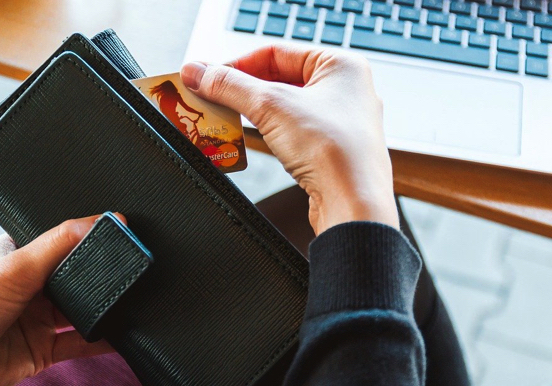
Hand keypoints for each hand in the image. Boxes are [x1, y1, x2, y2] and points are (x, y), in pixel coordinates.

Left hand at [0, 214, 121, 385]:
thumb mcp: (16, 265)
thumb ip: (59, 243)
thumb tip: (100, 220)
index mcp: (19, 254)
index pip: (61, 240)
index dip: (87, 236)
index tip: (118, 232)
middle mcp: (30, 284)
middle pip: (76, 276)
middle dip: (99, 275)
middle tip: (128, 268)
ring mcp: (37, 317)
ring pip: (82, 310)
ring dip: (102, 308)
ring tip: (128, 300)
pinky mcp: (43, 347)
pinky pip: (80, 342)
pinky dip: (101, 340)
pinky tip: (119, 333)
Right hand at [181, 46, 397, 233]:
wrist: (353, 204)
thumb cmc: (336, 152)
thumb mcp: (270, 106)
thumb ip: (229, 85)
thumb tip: (198, 72)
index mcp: (340, 65)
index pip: (275, 52)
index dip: (237, 64)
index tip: (207, 76)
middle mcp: (344, 89)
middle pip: (278, 78)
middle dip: (241, 90)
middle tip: (210, 97)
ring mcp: (339, 120)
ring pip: (283, 106)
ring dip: (252, 111)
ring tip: (223, 117)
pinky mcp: (330, 148)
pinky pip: (290, 130)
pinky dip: (267, 131)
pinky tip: (250, 138)